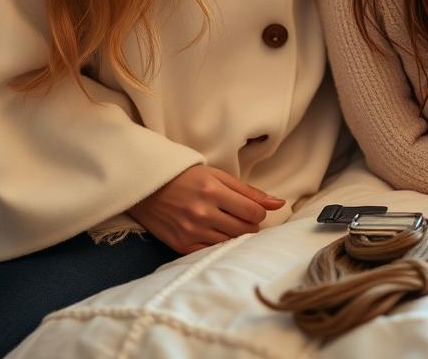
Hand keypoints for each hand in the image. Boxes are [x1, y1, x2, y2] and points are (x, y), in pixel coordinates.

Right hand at [128, 165, 284, 254]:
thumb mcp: (217, 175)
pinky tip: (215, 234)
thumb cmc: (186, 177)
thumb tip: (279, 203)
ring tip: (228, 224)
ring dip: (235, 235)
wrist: (148, 187)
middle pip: (244, 229)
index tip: (252, 209)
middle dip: (248, 224)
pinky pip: (212, 252)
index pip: (253, 211)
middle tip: (240, 216)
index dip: (258, 212)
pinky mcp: (182, 245)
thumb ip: (248, 191)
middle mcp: (202, 212)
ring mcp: (191, 230)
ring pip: (230, 242)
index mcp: (212, 190)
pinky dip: (219, 245)